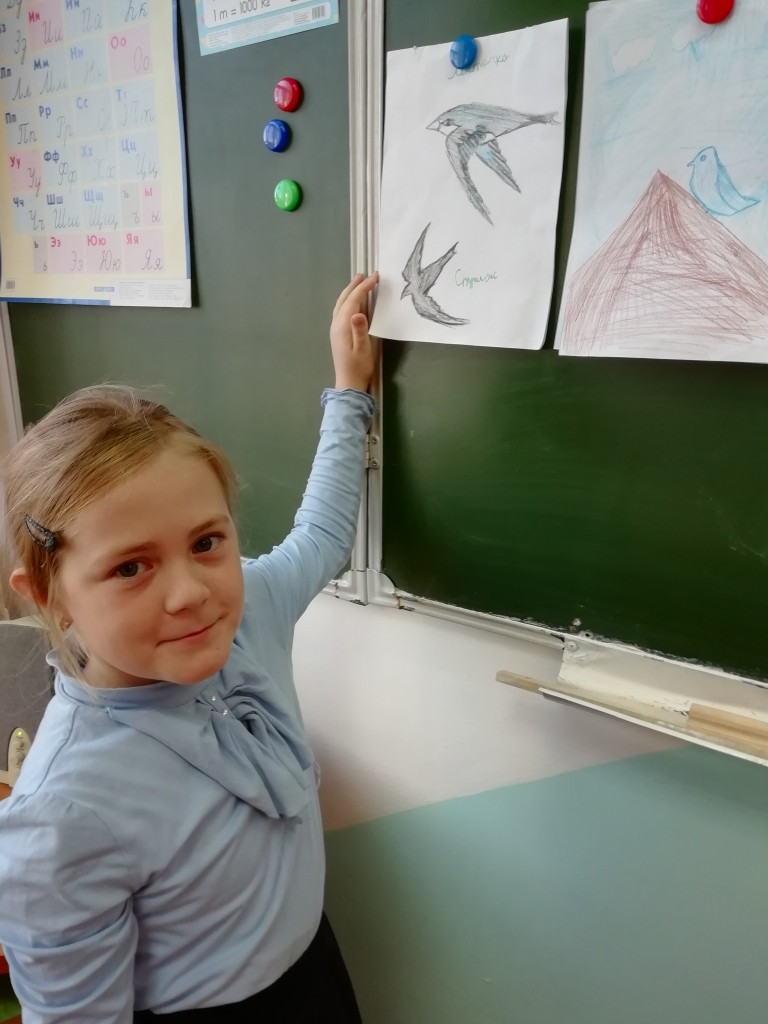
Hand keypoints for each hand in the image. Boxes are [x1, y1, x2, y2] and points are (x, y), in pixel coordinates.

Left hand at [330, 272, 378, 391]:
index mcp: (342, 326)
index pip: (353, 301)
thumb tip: (358, 313)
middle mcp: (336, 325)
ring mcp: (335, 329)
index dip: (363, 288)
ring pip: (341, 305)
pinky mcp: (337, 334)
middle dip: (354, 286)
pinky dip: (347, 301)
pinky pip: (341, 311)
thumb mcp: (363, 349)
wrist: (349, 383)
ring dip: (349, 292)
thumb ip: (360, 330)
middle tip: (364, 274)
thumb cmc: (359, 367)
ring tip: (358, 282)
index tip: (375, 277)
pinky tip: (352, 302)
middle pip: (344, 300)